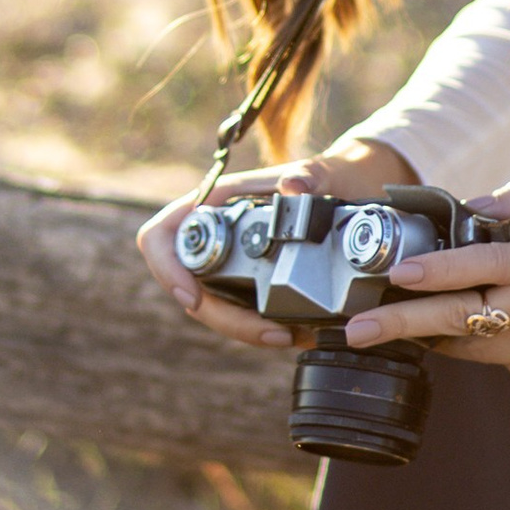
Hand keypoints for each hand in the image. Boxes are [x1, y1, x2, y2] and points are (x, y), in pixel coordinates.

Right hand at [134, 137, 406, 354]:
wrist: (350, 189)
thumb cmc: (324, 175)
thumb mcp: (321, 172)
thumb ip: (308, 176)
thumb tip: (292, 187)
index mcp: (213, 204)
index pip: (160, 237)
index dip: (166, 270)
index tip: (192, 299)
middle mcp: (214, 235)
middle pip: (189, 289)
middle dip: (226, 320)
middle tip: (272, 333)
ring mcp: (228, 261)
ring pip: (216, 308)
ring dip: (247, 330)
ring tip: (291, 337)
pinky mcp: (249, 282)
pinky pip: (241, 312)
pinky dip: (263, 327)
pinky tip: (297, 334)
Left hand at [342, 182, 509, 401]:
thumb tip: (470, 206)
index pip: (479, 265)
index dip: (435, 271)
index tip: (398, 273)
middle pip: (457, 317)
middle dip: (400, 323)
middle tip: (357, 331)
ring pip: (470, 344)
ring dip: (435, 335)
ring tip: (402, 326)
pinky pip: (498, 361)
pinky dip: (484, 345)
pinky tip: (484, 332)